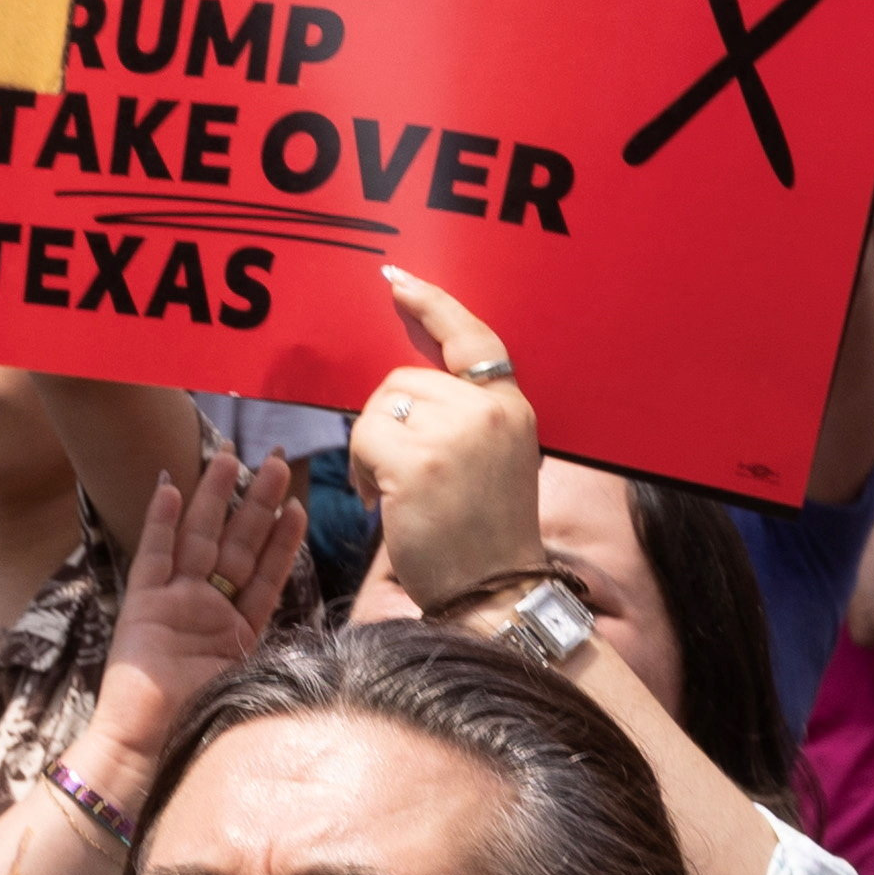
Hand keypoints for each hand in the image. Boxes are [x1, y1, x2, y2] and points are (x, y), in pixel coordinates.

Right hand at [92, 452, 314, 765]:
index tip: (297, 505)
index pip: (266, 573)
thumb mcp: (258, 684)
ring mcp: (173, 604)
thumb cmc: (203, 726)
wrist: (150, 749)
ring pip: (199, 540)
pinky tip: (170, 486)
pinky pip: (153, 555)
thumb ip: (284, 657)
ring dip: (214, 499)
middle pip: (235, 545)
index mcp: (236, 629)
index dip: (282, 540)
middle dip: (255, 504)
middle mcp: (205, 609)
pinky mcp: (142, 606)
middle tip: (273, 461)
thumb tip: (333, 652)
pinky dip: (160, 521)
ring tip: (231, 459)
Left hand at [352, 268, 550, 612]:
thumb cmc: (482, 537)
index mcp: (511, 408)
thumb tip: (404, 389)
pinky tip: (381, 501)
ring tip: (393, 492)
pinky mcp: (419, 461)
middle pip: (404, 379)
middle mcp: (489, 412)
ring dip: (371, 449)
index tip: (397, 281)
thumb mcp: (494, 461)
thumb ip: (463, 417)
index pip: (471, 338)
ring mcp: (456, 434)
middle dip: (388, 422)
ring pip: (380, 407)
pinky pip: (364, 437)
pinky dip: (361, 469)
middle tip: (398, 474)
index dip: (432, 305)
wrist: (491, 593)